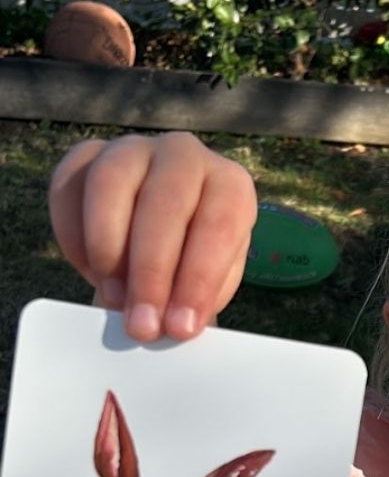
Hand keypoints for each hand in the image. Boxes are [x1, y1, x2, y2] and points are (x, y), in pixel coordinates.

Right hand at [49, 132, 256, 340]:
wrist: (163, 246)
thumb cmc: (194, 267)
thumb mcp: (209, 287)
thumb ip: (193, 301)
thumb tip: (165, 324)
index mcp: (230, 186)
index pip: (218, 226)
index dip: (198, 281)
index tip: (181, 328)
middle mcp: (185, 155)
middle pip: (165, 204)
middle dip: (151, 273)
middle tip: (142, 326)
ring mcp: (134, 149)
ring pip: (110, 185)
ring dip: (108, 251)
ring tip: (113, 300)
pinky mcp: (87, 155)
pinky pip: (69, 186)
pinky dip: (73, 235)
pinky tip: (89, 272)